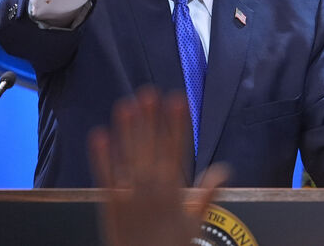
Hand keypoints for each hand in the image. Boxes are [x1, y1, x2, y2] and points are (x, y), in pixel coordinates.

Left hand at [88, 88, 227, 245]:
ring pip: (129, 156)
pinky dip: (101, 156)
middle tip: (149, 92)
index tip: (178, 99)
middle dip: (151, 119)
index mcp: (175, 191)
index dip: (177, 122)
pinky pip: (105, 176)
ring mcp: (130, 195)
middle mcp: (153, 189)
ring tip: (126, 105)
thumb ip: (207, 193)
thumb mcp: (195, 221)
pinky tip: (99, 134)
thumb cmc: (172, 245)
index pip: (177, 148)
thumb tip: (224, 171)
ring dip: (127, 130)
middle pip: (152, 147)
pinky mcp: (110, 204)